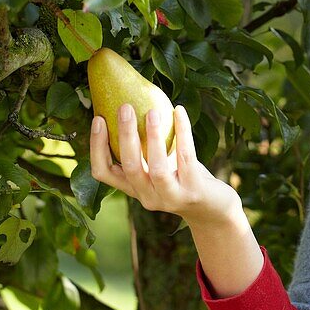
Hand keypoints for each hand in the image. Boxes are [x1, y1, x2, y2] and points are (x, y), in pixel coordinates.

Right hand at [90, 103, 241, 227]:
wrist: (212, 208)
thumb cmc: (182, 177)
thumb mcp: (158, 166)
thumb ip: (144, 147)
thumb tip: (133, 102)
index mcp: (133, 188)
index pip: (103, 172)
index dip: (96, 147)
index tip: (98, 118)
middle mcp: (147, 196)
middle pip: (129, 167)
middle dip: (125, 135)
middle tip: (124, 107)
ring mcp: (170, 197)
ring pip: (156, 167)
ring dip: (153, 137)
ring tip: (152, 111)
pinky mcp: (193, 191)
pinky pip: (186, 158)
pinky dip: (182, 132)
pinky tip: (179, 111)